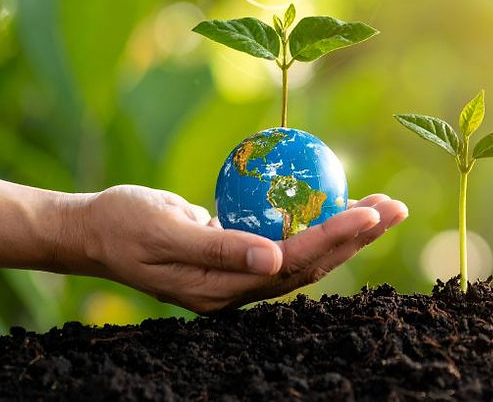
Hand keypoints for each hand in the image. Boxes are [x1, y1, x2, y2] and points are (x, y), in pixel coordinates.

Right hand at [70, 185, 406, 312]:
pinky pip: (290, 242)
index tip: (370, 213)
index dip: (335, 238)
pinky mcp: (242, 257)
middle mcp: (241, 288)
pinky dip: (320, 224)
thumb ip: (217, 247)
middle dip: (359, 238)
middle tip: (397, 208)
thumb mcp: (163, 231)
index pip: (293, 264)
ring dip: (349, 232)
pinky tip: (343, 202)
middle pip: (313, 265)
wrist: (94, 232)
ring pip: (308, 256)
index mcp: (223, 290)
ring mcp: (243, 275)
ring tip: (385, 206)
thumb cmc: (123, 223)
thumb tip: (273, 261)